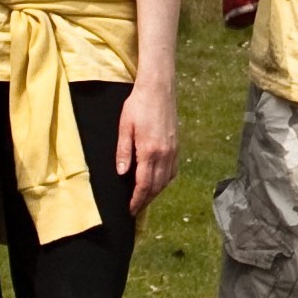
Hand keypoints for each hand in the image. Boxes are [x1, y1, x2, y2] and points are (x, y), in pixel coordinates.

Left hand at [114, 81, 178, 214]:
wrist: (158, 88)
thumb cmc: (138, 105)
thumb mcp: (124, 127)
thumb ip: (123, 152)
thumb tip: (122, 174)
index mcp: (149, 151)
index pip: (144, 184)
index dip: (137, 200)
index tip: (130, 210)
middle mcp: (164, 154)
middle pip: (156, 186)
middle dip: (145, 200)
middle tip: (135, 208)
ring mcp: (173, 150)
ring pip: (166, 180)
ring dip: (155, 192)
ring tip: (144, 198)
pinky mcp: (176, 145)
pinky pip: (173, 170)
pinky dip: (165, 181)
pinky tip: (158, 181)